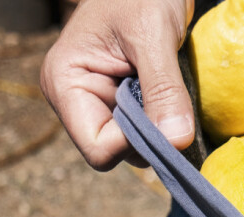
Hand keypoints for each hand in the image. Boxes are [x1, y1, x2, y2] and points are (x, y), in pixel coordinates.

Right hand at [40, 0, 194, 170]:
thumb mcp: (153, 37)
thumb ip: (163, 89)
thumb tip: (176, 140)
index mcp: (66, 84)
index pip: (98, 149)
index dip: (134, 145)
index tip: (166, 124)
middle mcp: (79, 99)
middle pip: (117, 152)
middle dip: (149, 138)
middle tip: (175, 108)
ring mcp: (101, 101)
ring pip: (134, 144)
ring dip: (160, 129)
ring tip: (170, 94)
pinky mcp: (123, 100)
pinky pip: (146, 128)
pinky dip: (164, 120)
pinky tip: (172, 97)